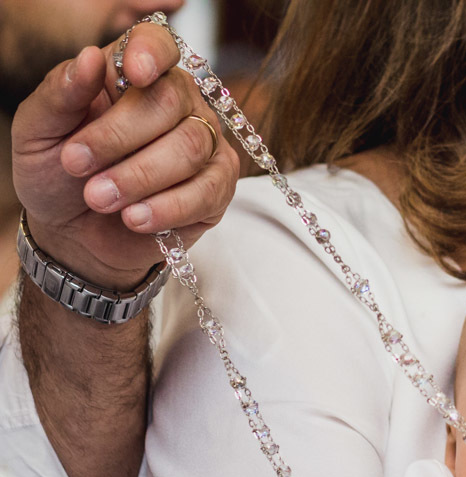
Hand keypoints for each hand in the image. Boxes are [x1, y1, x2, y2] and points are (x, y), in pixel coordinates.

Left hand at [11, 22, 238, 290]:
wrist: (74, 234)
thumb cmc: (58, 175)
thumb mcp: (37, 133)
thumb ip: (59, 95)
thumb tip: (88, 58)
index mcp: (132, 75)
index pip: (156, 44)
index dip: (151, 53)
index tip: (135, 74)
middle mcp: (179, 102)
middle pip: (170, 102)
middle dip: (119, 137)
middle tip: (76, 164)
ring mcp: (205, 143)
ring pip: (191, 147)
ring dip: (138, 177)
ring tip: (99, 199)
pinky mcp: (217, 187)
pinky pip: (206, 191)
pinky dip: (167, 207)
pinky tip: (134, 218)